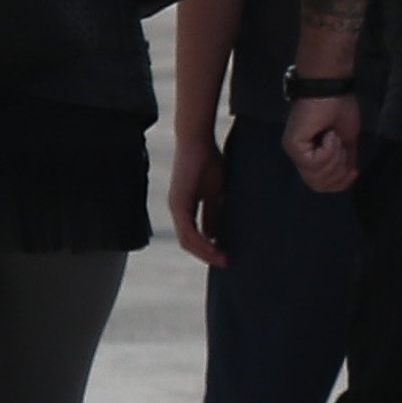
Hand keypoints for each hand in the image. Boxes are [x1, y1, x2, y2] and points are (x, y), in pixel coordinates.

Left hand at [168, 133, 222, 266]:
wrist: (198, 140)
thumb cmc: (208, 160)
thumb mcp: (214, 192)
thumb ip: (213, 212)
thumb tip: (215, 234)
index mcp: (184, 207)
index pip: (192, 236)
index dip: (207, 249)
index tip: (224, 257)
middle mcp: (177, 209)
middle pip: (188, 243)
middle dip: (206, 255)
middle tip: (225, 262)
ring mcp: (176, 207)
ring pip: (187, 240)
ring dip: (205, 252)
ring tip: (223, 259)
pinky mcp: (179, 202)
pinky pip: (188, 230)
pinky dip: (202, 241)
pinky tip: (215, 246)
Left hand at [285, 94, 361, 195]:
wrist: (332, 88)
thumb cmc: (339, 107)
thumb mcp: (347, 140)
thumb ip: (346, 159)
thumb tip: (350, 175)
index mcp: (310, 155)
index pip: (321, 185)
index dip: (340, 183)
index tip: (354, 172)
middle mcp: (299, 155)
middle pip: (318, 185)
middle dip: (338, 173)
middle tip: (344, 151)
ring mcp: (294, 151)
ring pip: (316, 176)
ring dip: (334, 159)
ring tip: (335, 138)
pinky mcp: (293, 145)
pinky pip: (314, 163)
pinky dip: (328, 150)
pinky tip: (329, 134)